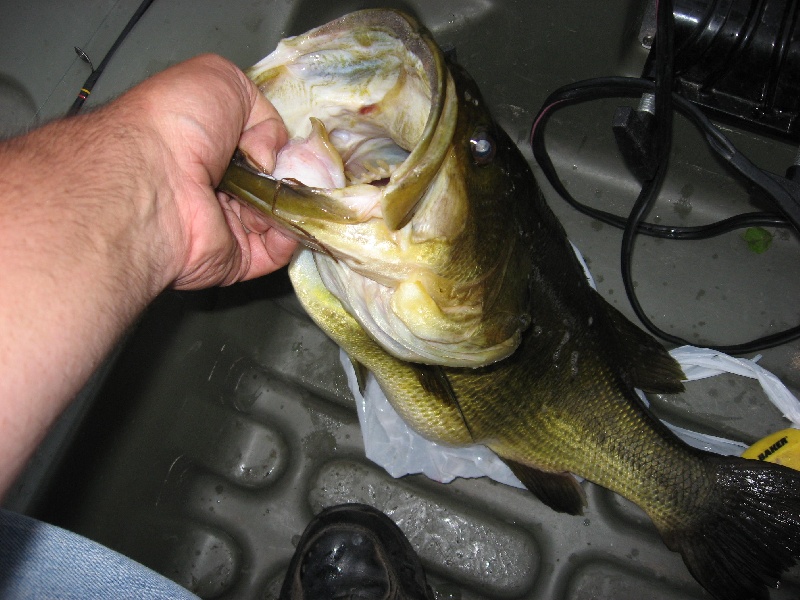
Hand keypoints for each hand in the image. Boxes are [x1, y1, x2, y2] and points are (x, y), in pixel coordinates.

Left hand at [128, 53, 296, 288]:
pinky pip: (273, 252)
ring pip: (276, 217)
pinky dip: (289, 235)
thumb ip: (259, 108)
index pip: (252, 146)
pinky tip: (290, 216)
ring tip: (291, 190)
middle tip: (300, 168)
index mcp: (203, 144)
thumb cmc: (177, 123)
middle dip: (289, 175)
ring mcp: (222, 224)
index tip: (291, 141)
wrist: (154, 178)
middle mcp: (210, 185)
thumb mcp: (221, 80)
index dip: (275, 142)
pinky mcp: (232, 258)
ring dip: (291, 204)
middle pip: (268, 183)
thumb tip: (269, 152)